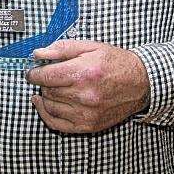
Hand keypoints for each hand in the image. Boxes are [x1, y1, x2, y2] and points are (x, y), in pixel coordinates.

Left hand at [26, 40, 149, 133]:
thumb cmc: (115, 63)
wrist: (141, 83)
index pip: (45, 76)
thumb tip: (38, 53)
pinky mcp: (88, 126)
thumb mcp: (90, 47)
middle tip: (48, 76)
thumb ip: (62, 49)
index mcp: (83, 73)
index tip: (31, 70)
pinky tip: (44, 104)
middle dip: (43, 82)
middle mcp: (84, 96)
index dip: (34, 72)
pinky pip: (57, 124)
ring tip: (52, 88)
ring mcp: (86, 113)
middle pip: (47, 90)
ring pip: (50, 106)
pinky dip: (46, 114)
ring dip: (46, 96)